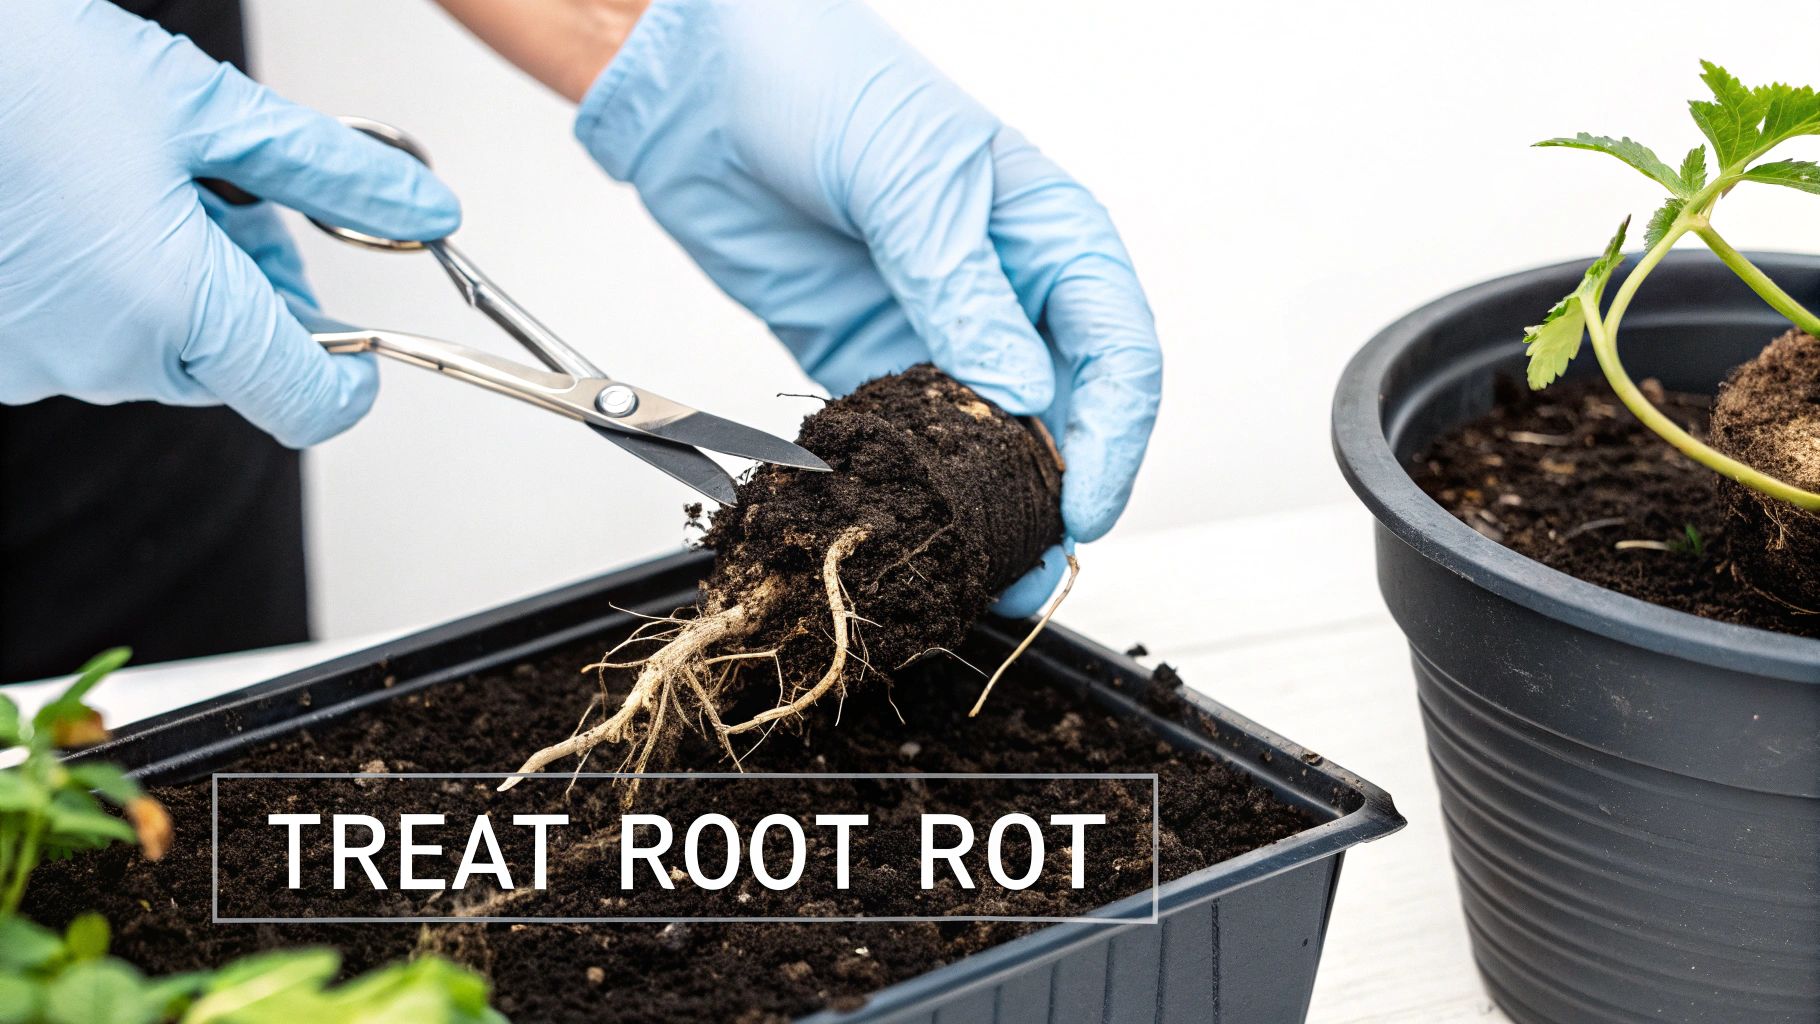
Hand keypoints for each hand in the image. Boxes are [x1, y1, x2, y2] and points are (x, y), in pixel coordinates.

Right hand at [0, 0, 460, 447]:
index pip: (307, 404)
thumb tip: (424, 212)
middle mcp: (103, 358)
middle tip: (236, 200)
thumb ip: (329, 175)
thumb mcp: (205, 111)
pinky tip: (85, 208)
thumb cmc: (16, 72)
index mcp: (176, 311)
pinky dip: (109, 289)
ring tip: (145, 183)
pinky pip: (85, 338)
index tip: (365, 340)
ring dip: (183, 284)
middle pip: (237, 365)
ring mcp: (33, 362)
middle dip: (258, 292)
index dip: (352, 375)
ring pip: (161, 350)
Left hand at [569, 0, 1162, 613]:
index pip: (1117, 352)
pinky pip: (902, 438)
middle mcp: (1005, 290)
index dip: (1112, 437)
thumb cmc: (817, 73)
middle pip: (1061, 414)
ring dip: (985, 510)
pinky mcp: (861, 355)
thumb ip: (965, 292)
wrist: (694, 81)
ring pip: (985, 442)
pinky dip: (909, 487)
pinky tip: (908, 525)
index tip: (1084, 504)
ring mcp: (934, 328)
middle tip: (1030, 562)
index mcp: (1049, 232)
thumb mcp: (911, 174)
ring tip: (975, 569)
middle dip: (1053, 494)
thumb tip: (1020, 393)